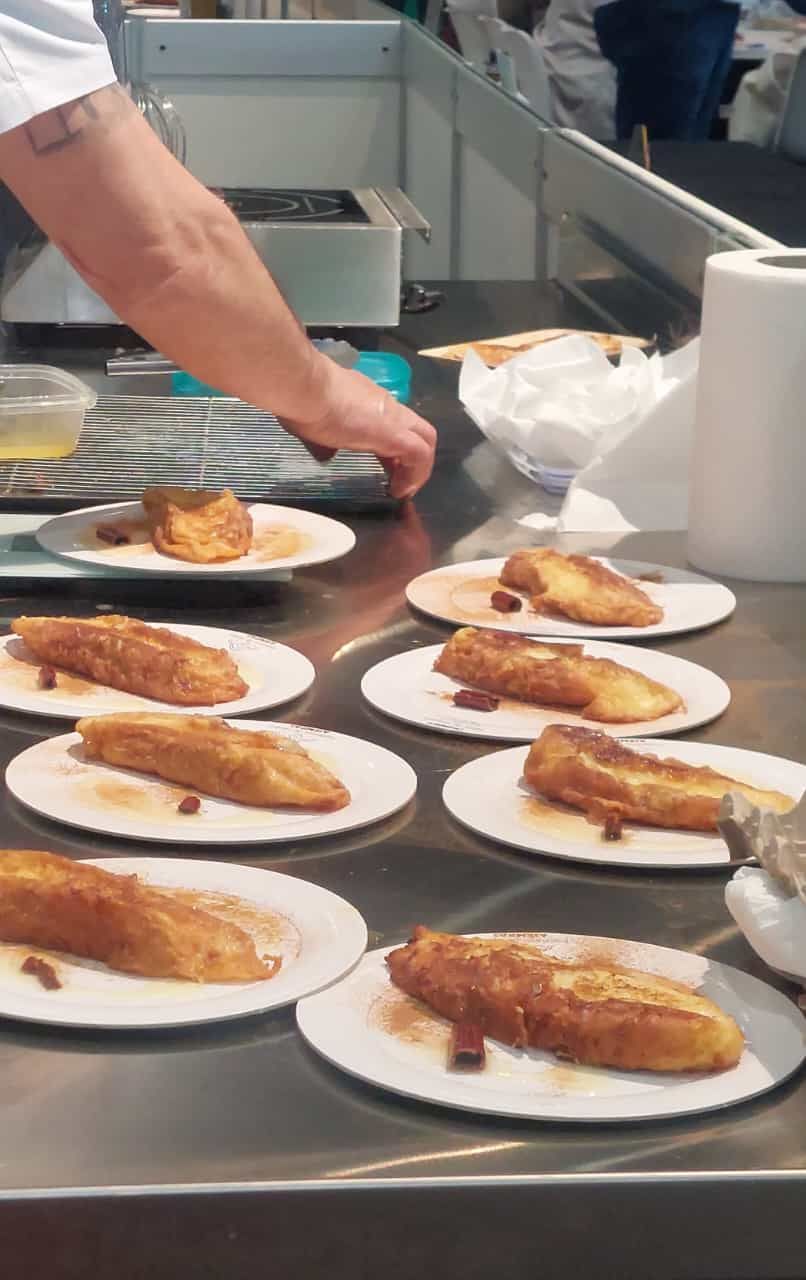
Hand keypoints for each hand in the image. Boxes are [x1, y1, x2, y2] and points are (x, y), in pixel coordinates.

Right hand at [280, 358, 436, 498]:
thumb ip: (324, 437)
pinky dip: (416, 475)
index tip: (385, 469)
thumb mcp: (314, 422)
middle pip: (418, 429)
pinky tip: (399, 490)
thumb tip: (325, 453)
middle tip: (398, 482)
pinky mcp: (394, 433)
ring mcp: (393, 418)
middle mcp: (386, 406)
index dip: (394, 447)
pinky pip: (419, 454)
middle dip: (413, 458)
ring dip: (418, 468)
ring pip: (426, 439)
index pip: (393, 422)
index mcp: (367, 401)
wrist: (306, 386)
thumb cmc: (303, 400)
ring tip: (401, 490)